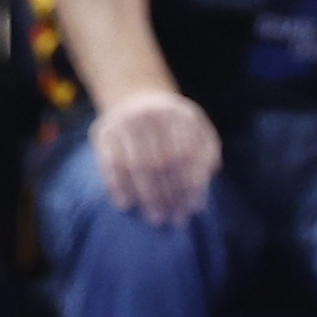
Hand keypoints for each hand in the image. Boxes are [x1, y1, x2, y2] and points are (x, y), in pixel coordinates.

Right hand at [92, 88, 222, 222]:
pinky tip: (126, 204)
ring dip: (148, 196)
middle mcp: (153, 115)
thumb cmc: (173, 123)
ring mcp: (127, 122)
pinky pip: (111, 163)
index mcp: (180, 115)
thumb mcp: (195, 127)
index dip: (192, 185)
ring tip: (157, 218)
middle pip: (164, 162)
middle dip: (171, 195)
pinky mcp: (105, 131)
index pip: (189, 155)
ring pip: (138, 165)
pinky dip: (118, 186)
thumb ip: (207, 148)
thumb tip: (211, 172)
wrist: (135, 97)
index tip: (193, 209)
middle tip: (175, 219)